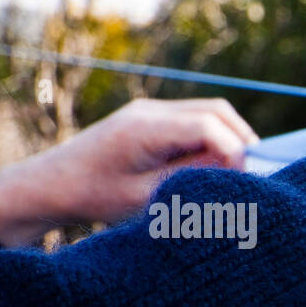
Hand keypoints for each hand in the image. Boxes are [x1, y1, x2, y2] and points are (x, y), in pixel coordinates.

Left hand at [0, 98, 258, 246]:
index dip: (236, 151)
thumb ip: (193, 177)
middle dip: (242, 140)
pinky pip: (195, 120)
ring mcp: (151, 110)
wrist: (54, 184)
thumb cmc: (96, 196)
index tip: (243, 181)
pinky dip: (213, 139)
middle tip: (252, 175)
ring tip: (235, 172)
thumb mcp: (149, 195)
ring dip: (230, 138)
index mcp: (146, 127)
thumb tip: (237, 167)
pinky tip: (213, 165)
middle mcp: (151, 110)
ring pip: (210, 112)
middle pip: (217, 110)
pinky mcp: (151, 118)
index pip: (210, 125)